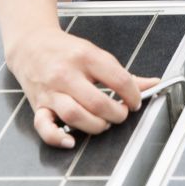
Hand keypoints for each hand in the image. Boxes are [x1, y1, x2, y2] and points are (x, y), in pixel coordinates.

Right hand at [5, 23, 160, 147]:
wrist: (31, 45)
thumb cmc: (66, 51)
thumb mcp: (95, 54)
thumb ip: (123, 74)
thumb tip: (153, 84)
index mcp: (86, 57)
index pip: (118, 79)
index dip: (133, 95)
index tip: (135, 101)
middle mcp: (67, 74)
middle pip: (97, 102)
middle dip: (117, 114)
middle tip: (120, 113)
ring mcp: (51, 91)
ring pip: (74, 115)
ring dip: (95, 126)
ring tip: (103, 123)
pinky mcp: (38, 106)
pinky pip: (44, 127)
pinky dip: (58, 138)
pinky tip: (71, 140)